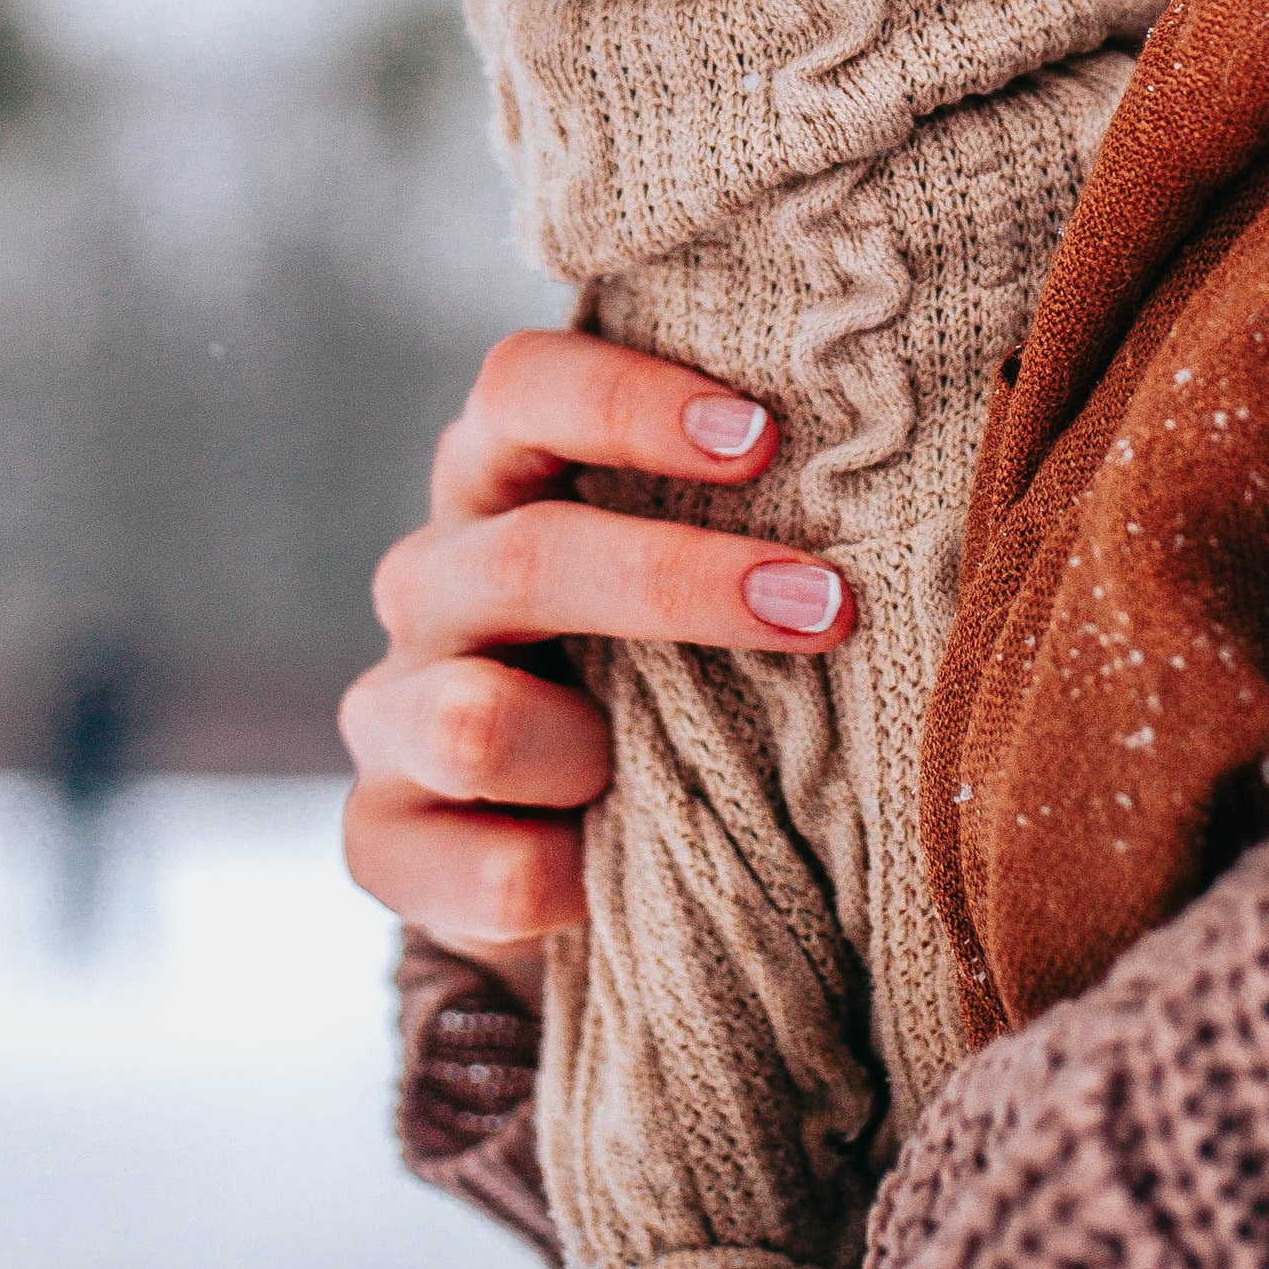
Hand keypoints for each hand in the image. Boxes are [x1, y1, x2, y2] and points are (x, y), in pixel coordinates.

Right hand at [339, 327, 853, 1002]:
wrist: (573, 855)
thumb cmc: (667, 667)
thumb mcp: (688, 578)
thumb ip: (737, 514)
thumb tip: (889, 476)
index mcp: (496, 477)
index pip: (519, 385)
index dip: (629, 400)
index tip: (762, 435)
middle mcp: (429, 578)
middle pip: (524, 555)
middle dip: (681, 584)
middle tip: (823, 609)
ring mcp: (388, 711)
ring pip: (475, 722)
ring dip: (599, 756)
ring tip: (672, 780)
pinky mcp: (379, 838)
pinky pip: (486, 874)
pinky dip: (571, 883)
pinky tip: (612, 881)